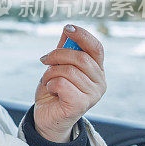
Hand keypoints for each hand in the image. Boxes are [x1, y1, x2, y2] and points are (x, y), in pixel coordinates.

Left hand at [34, 25, 106, 141]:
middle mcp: (100, 82)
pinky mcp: (81, 105)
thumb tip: (67, 30)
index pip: (96, 48)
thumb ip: (64, 49)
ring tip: (49, 81)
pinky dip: (51, 84)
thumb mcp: (58, 66)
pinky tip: (52, 91)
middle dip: (57, 55)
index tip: (67, 27)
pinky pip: (62, 84)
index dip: (83, 35)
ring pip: (68, 71)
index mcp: (97, 70)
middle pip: (80, 57)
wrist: (47, 117)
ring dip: (51, 73)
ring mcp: (93, 95)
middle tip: (45, 60)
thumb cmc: (54, 91)